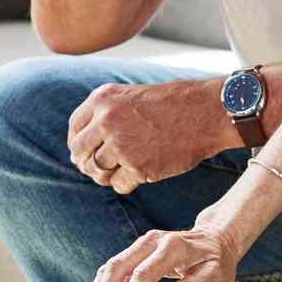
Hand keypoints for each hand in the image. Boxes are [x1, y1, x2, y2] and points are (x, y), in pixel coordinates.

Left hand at [67, 80, 227, 194]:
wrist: (206, 112)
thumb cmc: (173, 104)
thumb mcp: (132, 97)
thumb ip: (106, 115)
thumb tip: (82, 148)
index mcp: (103, 99)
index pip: (75, 128)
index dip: (78, 143)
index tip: (86, 152)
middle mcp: (106, 121)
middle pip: (79, 151)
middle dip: (86, 163)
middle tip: (98, 169)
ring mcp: (121, 145)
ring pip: (97, 170)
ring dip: (105, 176)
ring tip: (121, 172)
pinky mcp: (138, 167)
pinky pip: (119, 185)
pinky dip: (127, 183)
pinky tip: (140, 174)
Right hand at [78, 214, 241, 281]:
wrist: (215, 239)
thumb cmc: (216, 259)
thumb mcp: (216, 274)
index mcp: (172, 247)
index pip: (145, 272)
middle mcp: (152, 242)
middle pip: (120, 267)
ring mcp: (141, 246)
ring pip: (112, 268)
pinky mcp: (136, 254)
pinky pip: (115, 271)